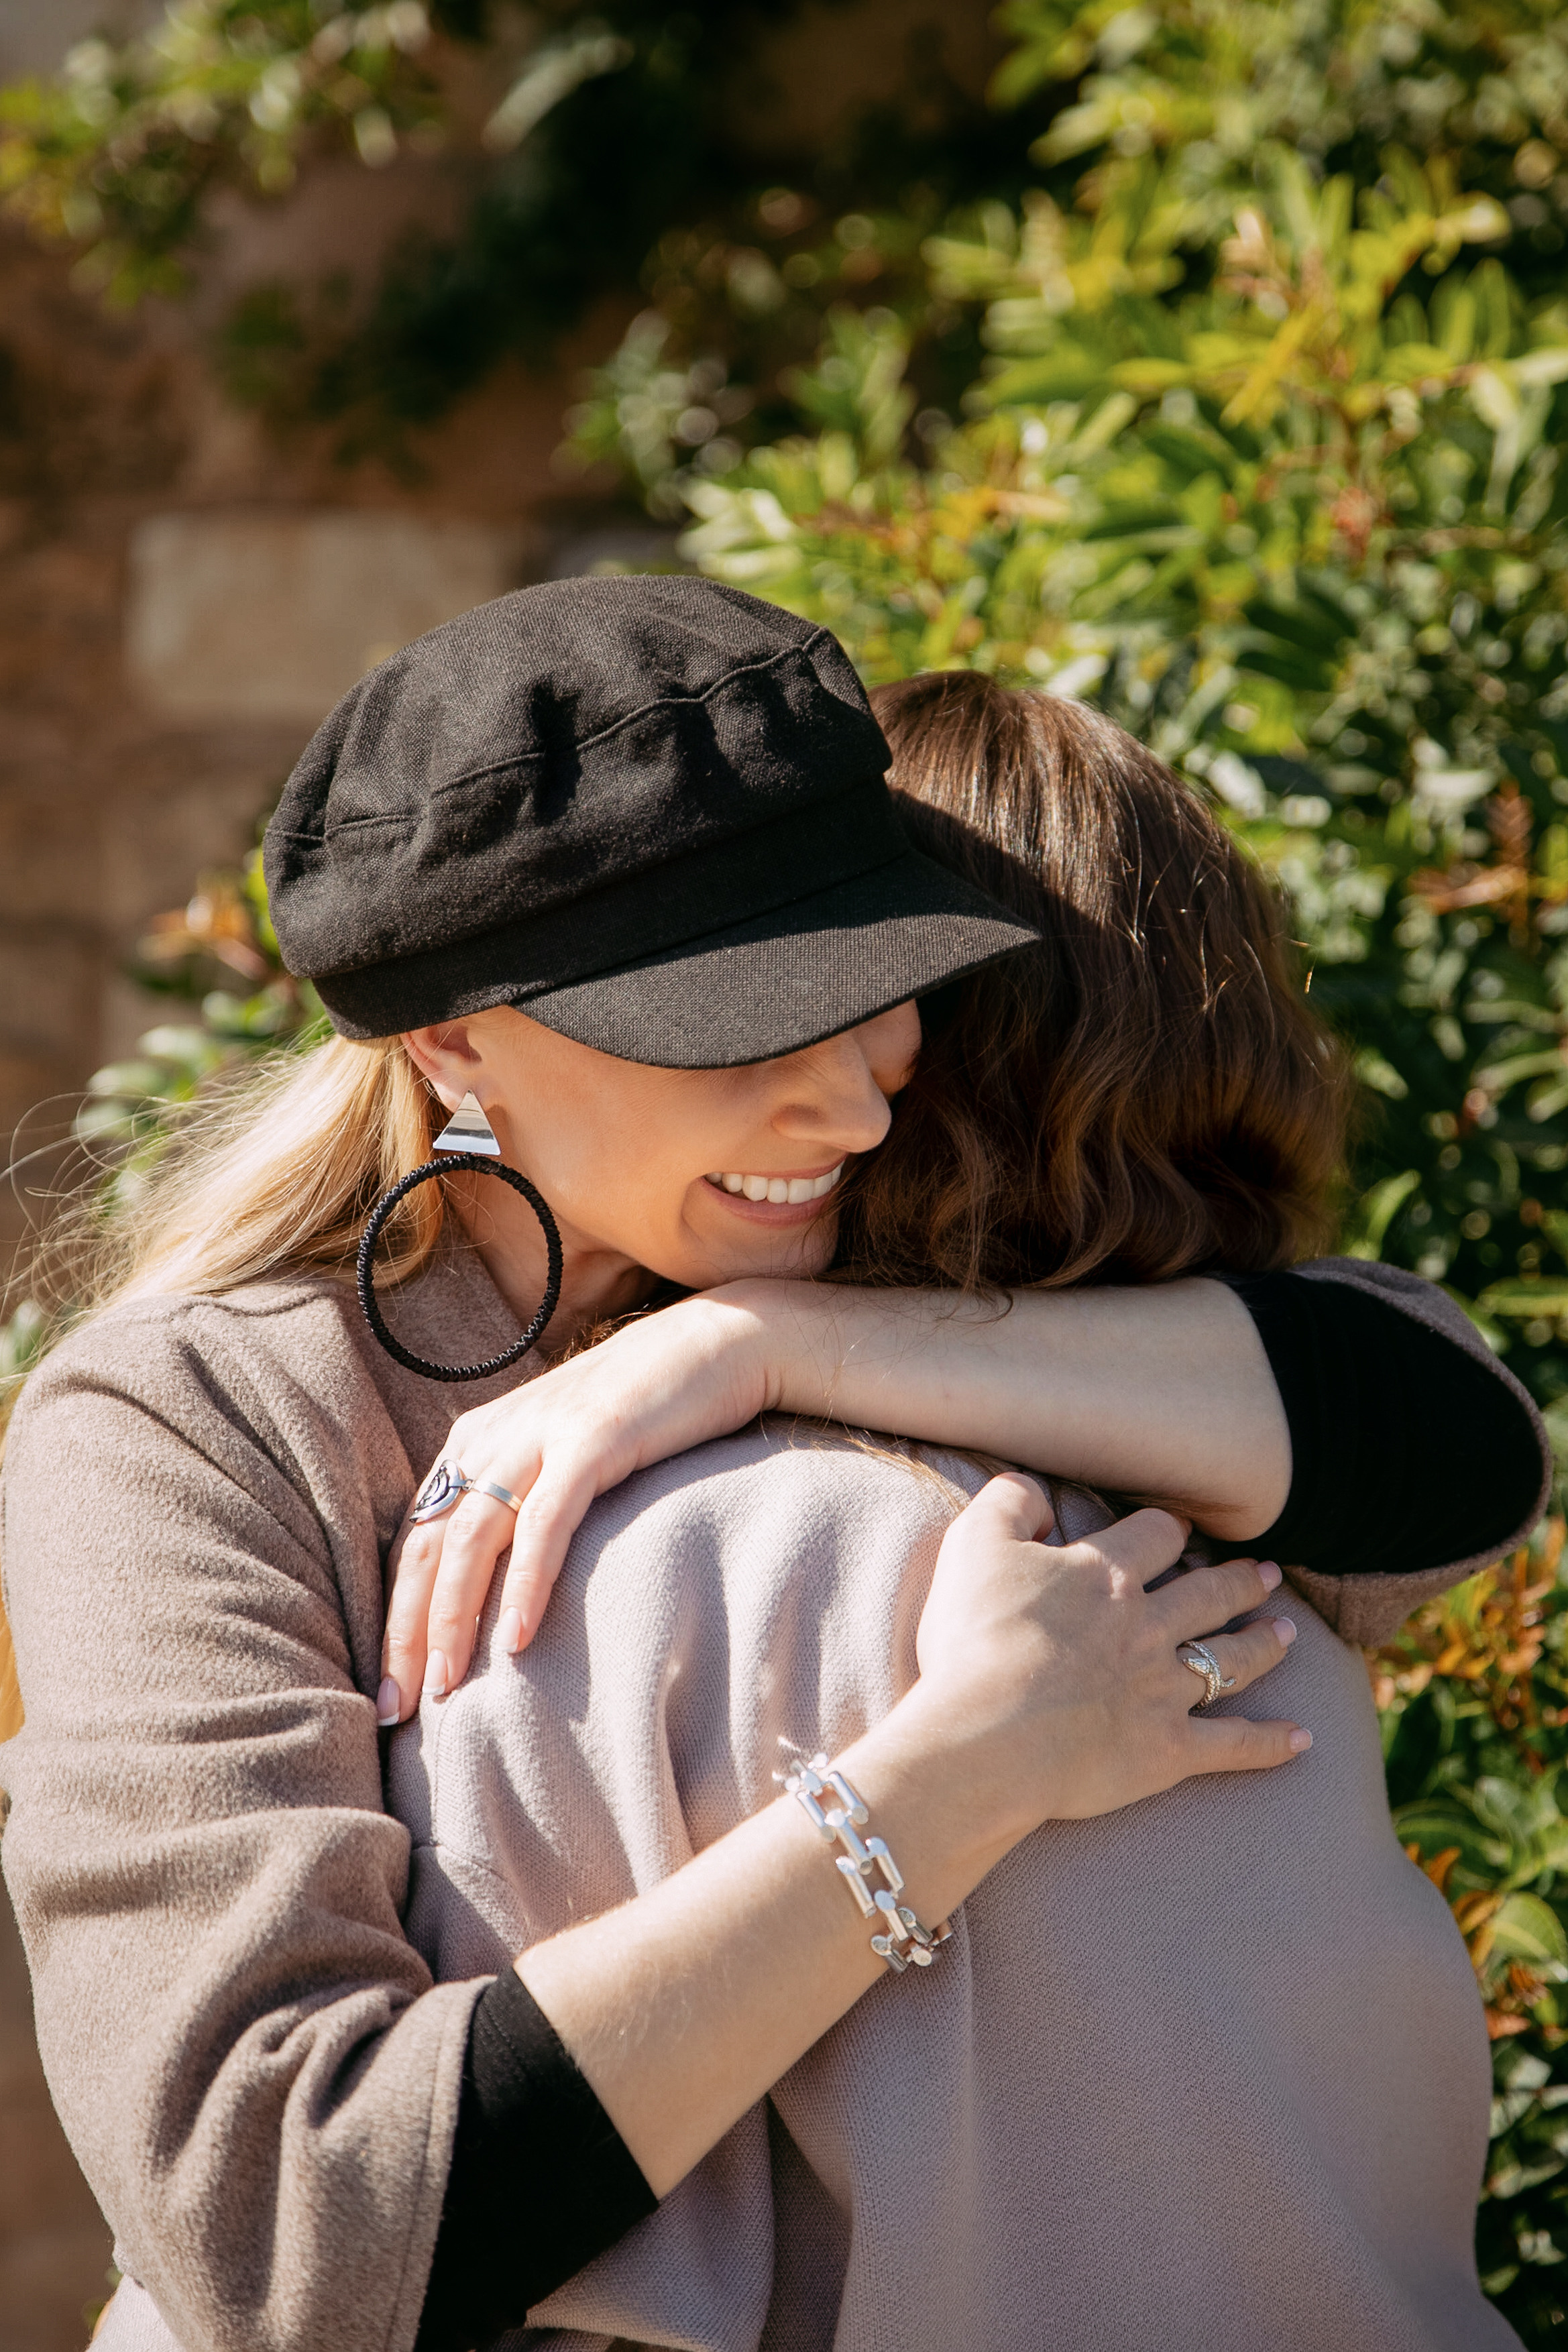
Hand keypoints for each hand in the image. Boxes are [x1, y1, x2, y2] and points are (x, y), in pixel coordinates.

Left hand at [379, 1292, 771, 1718]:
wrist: (723, 1340)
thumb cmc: (648, 1412)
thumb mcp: (565, 1453)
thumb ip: (525, 1500)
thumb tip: (498, 1587)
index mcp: (476, 1439)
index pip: (418, 1539)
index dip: (397, 1615)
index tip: (392, 1686)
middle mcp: (494, 1433)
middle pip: (429, 1545)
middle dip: (407, 1632)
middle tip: (399, 1708)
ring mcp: (541, 1433)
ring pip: (471, 1537)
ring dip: (453, 1618)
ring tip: (448, 1687)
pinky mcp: (592, 1439)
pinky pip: (545, 1521)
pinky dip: (526, 1582)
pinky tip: (518, 1639)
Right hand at [902, 1473, 1304, 1841]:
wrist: (986, 1737)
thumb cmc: (973, 1639)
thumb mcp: (974, 1546)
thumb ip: (1008, 1503)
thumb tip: (1036, 1490)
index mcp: (1107, 1574)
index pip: (1155, 1537)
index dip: (1169, 1530)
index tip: (1178, 1530)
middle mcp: (1149, 1625)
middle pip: (1209, 1593)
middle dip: (1240, 1581)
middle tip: (1265, 1574)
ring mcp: (1165, 1689)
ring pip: (1231, 1658)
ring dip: (1263, 1644)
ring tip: (1286, 1632)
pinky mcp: (1168, 1751)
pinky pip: (1234, 1744)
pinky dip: (1270, 1742)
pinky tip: (1302, 1739)